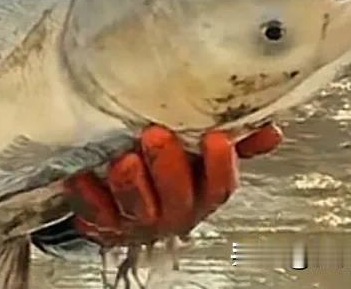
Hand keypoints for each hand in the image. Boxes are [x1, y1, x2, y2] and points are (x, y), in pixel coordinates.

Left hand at [64, 123, 282, 245]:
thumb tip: (270, 127)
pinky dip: (87, 195)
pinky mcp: (103, 222)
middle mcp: (173, 211)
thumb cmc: (167, 173)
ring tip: (123, 159)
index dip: (221, 165)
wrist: (120, 205)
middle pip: (178, 197)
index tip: (216, 138)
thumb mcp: (202, 156)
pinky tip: (80, 176)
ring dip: (131, 184)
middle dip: (168, 167)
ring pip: (138, 208)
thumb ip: (237, 142)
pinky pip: (94, 213)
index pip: (220, 186)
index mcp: (201, 193)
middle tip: (156, 136)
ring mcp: (138, 219)